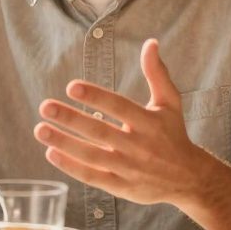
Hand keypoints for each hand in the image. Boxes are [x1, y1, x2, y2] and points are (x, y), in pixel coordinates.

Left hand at [34, 39, 207, 205]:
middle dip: (70, 119)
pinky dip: (71, 167)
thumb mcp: (170, 103)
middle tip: (45, 106)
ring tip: (40, 129)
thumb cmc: (174, 135)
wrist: (190, 179)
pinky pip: (93, 177)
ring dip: (64, 143)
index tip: (71, 87)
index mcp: (149, 123)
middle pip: (99, 131)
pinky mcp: (121, 187)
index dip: (96, 97)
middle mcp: (138, 146)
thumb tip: (151, 43)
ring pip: (91, 155)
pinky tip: (51, 153)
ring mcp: (129, 168)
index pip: (119, 107)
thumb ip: (157, 74)